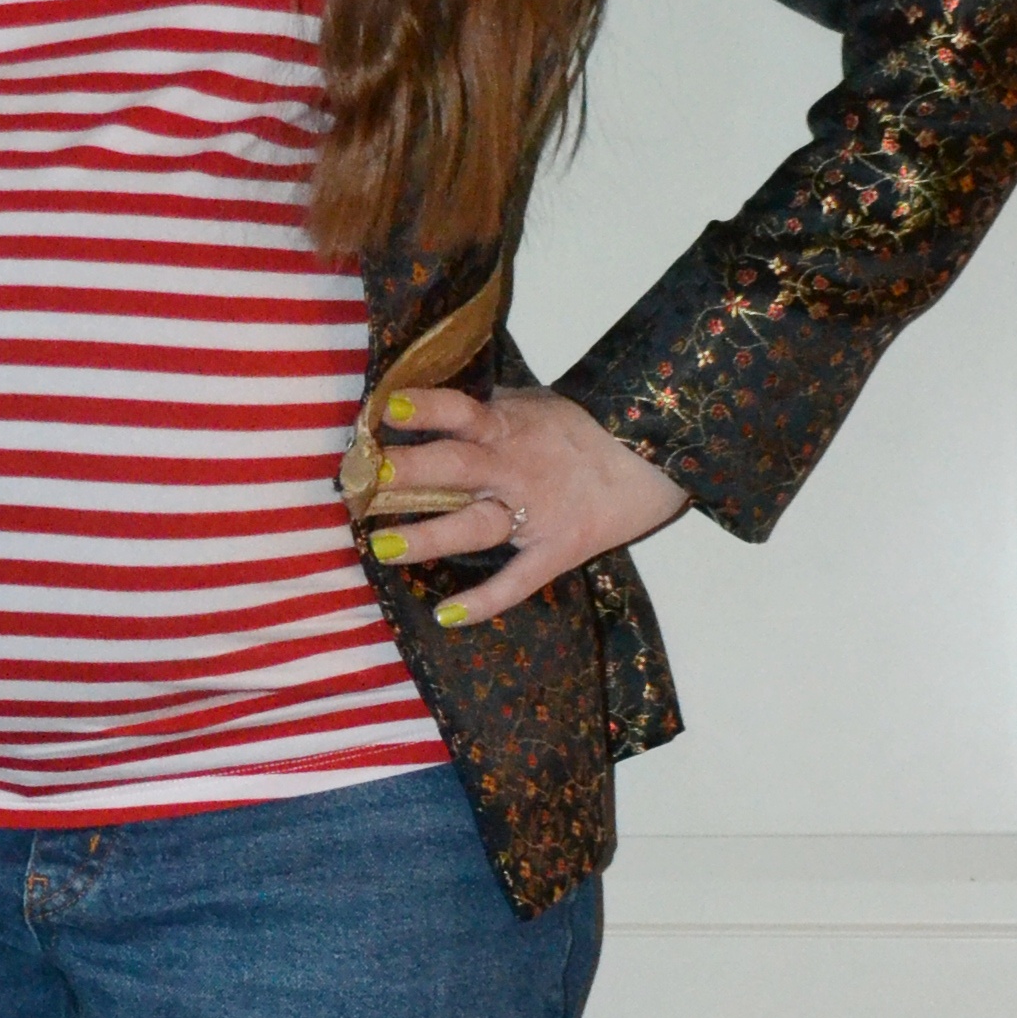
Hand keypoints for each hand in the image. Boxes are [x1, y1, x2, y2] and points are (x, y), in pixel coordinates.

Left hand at [358, 383, 687, 626]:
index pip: (464, 412)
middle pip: (456, 469)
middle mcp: (514, 470)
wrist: (650, 460)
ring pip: (473, 526)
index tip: (390, 409)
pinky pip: (516, 581)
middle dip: (410, 473)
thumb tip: (428, 402)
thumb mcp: (535, 403)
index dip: (430, 409)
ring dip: (428, 537)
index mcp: (509, 428)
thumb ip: (487, 407)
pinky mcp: (553, 552)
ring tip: (382, 547)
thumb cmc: (581, 429)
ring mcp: (533, 514)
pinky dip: (483, 601)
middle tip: (366, 480)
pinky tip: (445, 615)